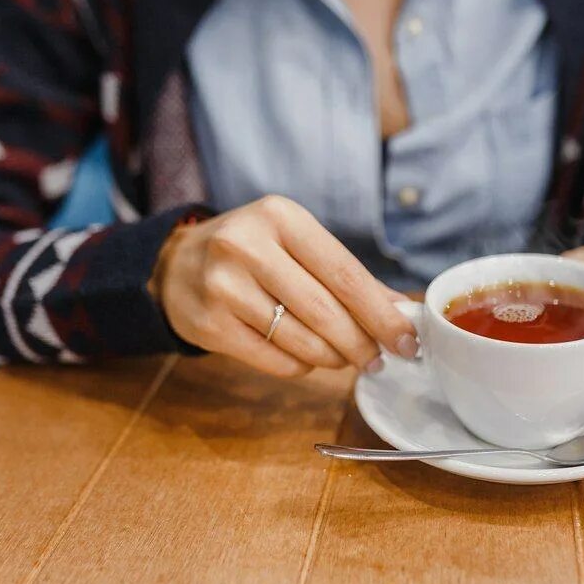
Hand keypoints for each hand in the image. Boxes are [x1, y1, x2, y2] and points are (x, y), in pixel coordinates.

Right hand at [149, 196, 416, 377]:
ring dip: (333, 358)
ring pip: (302, 341)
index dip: (382, 314)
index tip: (407, 341)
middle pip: (326, 312)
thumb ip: (347, 275)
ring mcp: (223, 286)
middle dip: (362, 343)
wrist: (175, 265)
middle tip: (377, 359)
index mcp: (281, 218)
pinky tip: (305, 357)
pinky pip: (275, 361)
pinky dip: (302, 366)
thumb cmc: (252, 253)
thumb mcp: (296, 244)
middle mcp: (248, 246)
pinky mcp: (208, 324)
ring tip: (341, 357)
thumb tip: (400, 313)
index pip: (345, 274)